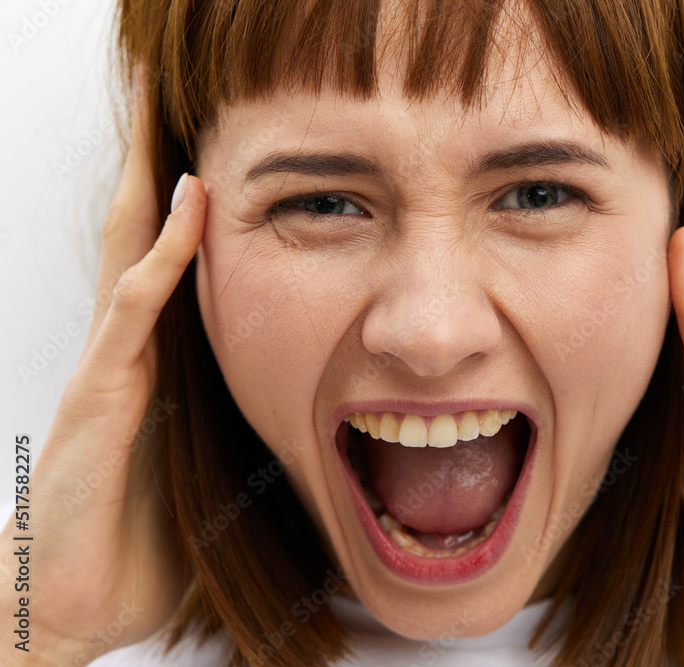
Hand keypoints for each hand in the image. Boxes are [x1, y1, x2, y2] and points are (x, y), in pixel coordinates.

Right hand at [0, 65, 205, 664]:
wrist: (79, 599)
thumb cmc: (144, 538)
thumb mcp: (207, 464)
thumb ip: (242, 423)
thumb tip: (311, 413)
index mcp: (156, 360)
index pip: (169, 260)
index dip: (186, 202)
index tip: (217, 147)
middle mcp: (129, 347)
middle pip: (139, 232)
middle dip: (151, 160)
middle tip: (165, 87)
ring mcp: (110, 363)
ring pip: (129, 247)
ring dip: (148, 177)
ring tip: (162, 105)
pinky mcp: (101, 393)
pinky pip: (135, 308)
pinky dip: (160, 253)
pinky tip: (185, 205)